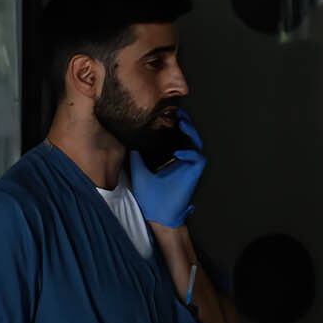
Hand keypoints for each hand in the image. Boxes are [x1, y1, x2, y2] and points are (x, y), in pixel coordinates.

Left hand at [127, 109, 205, 228]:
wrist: (155, 211)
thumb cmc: (148, 192)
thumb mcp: (138, 167)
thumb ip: (135, 151)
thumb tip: (126, 135)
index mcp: (171, 153)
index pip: (174, 132)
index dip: (171, 121)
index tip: (162, 111)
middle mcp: (182, 155)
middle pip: (187, 132)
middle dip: (182, 121)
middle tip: (174, 111)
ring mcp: (189, 163)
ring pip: (195, 141)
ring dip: (189, 132)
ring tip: (180, 123)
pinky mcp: (195, 172)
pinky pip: (197, 158)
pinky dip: (188, 153)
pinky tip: (178, 152)